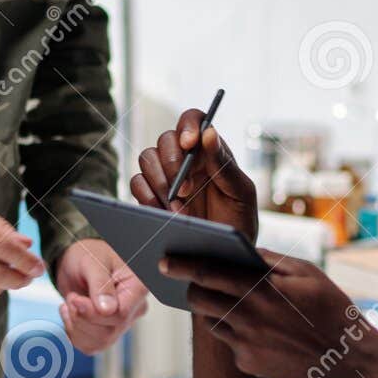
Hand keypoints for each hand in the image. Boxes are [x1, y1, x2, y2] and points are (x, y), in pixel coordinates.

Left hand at [54, 238, 147, 353]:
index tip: (75, 300)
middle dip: (82, 318)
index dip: (94, 313)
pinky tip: (71, 315)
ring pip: (100, 342)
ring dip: (76, 326)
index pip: (120, 315)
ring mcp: (122, 322)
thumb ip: (101, 284)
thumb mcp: (92, 262)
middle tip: (71, 298)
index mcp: (137, 287)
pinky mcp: (108, 331)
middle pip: (109, 331)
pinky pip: (91, 346)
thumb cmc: (89, 254)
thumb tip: (107, 310)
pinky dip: (74, 334)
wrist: (78, 262)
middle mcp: (134, 308)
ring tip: (71, 303)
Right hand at [130, 108, 258, 238]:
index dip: (188, 125)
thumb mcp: (241, 194)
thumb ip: (225, 164)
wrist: (222, 257)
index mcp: (209, 151)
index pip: (193, 121)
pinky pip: (137, 183)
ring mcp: (165, 177)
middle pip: (165, 139)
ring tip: (180, 210)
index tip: (190, 143)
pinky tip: (164, 213)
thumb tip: (209, 132)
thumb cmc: (238, 223)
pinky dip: (148, 196)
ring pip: (147, 158)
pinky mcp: (150, 196)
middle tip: (186, 189)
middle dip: (173, 162)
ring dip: (161, 183)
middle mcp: (184, 159)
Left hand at [160, 249, 377, 377]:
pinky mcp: (248, 363)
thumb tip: (241, 251)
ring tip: (231, 303)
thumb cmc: (332, 309)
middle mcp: (249, 317)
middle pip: (199, 299)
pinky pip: (230, 342)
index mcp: (262, 289)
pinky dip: (236, 332)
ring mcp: (247, 343)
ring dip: (215, 310)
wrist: (348, 359)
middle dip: (190, 288)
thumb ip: (270, 260)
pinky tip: (258, 330)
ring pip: (212, 321)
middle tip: (192, 283)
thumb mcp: (307, 273)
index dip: (182, 265)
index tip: (165, 260)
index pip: (208, 273)